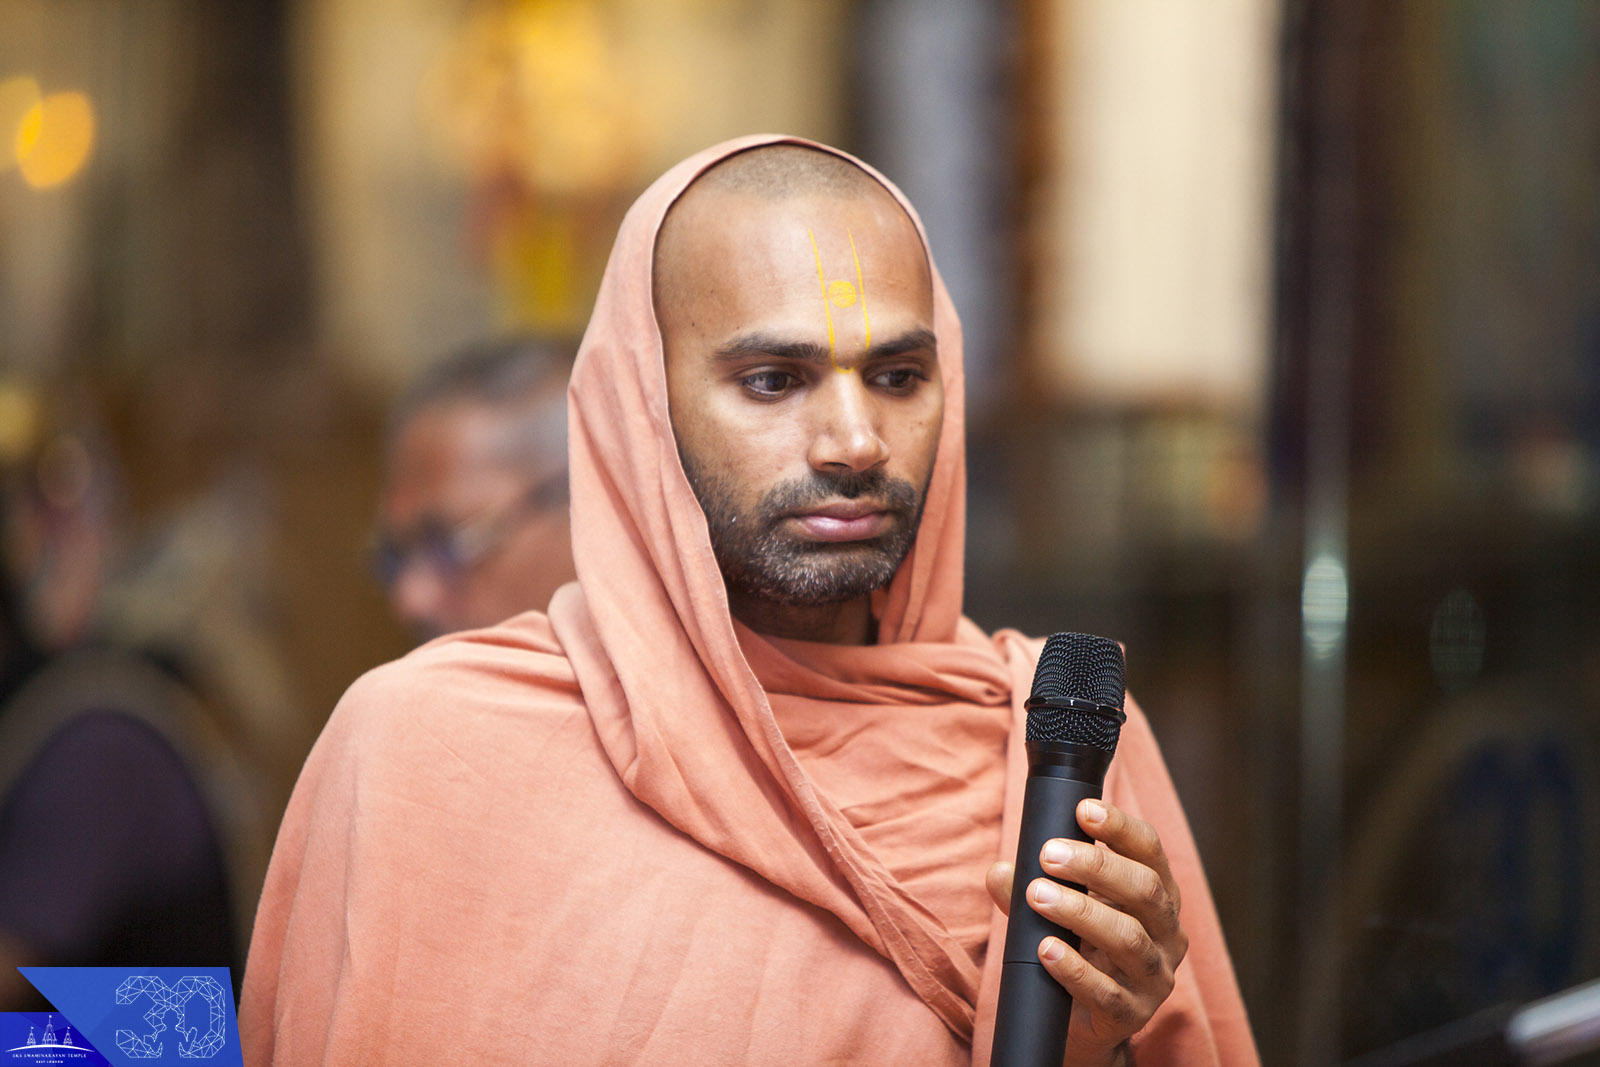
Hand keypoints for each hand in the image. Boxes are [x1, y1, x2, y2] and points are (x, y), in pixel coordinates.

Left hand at [986, 798, 1186, 1064]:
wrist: (1084, 1018)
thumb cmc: (1079, 947)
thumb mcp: (1060, 909)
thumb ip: (1030, 887)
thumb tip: (1001, 873)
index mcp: (1158, 895)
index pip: (1150, 852)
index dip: (1121, 827)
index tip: (1083, 810)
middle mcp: (1168, 933)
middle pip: (1144, 891)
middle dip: (1096, 867)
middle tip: (1047, 854)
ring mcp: (1155, 977)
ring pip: (1128, 939)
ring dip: (1080, 913)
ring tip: (1037, 896)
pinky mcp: (1132, 1015)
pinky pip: (1107, 992)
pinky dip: (1074, 969)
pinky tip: (1046, 949)